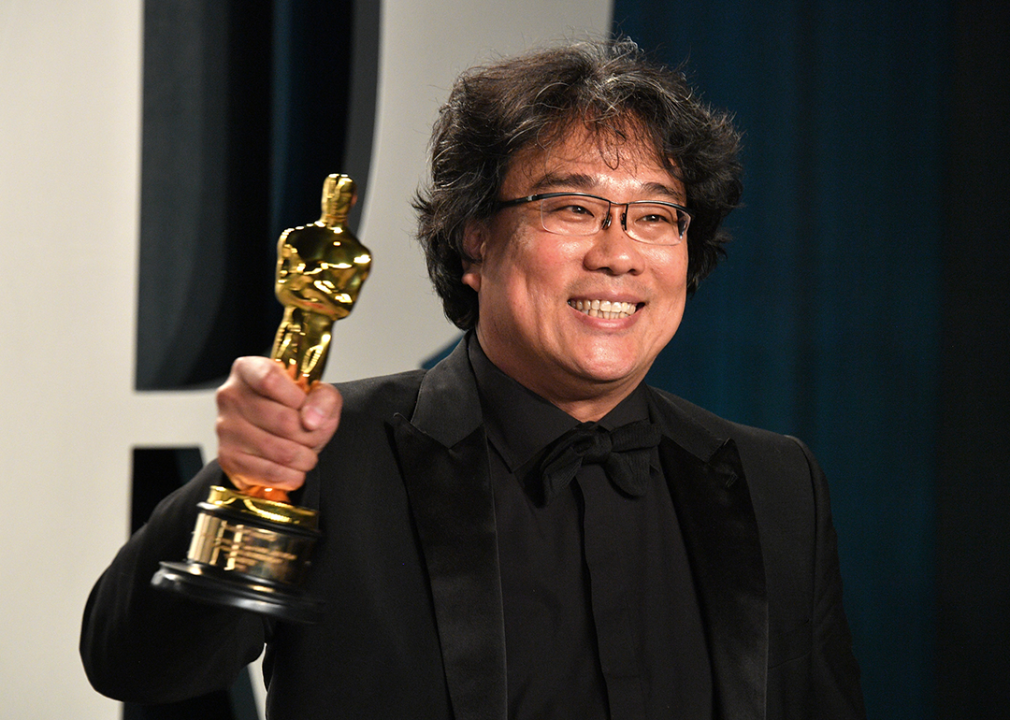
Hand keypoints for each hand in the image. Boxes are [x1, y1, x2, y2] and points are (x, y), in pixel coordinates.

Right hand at [215, 357, 341, 493]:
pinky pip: (270, 472)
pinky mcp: (229, 458)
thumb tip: (311, 419)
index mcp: (248, 370)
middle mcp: (231, 396)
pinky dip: (292, 475)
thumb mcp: (317, 394)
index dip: (297, 398)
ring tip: (307, 453)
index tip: (306, 407)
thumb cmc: (293, 409)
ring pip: (280, 450)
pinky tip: (294, 468)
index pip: (270, 379)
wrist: (275, 438)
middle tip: (313, 436)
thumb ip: (323, 398)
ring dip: (304, 457)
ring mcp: (226, 429)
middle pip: (283, 420)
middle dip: (310, 434)